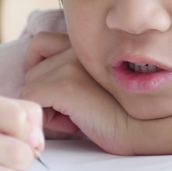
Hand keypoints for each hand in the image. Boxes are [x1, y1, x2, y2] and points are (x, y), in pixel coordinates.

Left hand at [20, 32, 135, 154]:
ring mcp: (71, 63)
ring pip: (30, 84)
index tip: (66, 90)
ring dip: (47, 103)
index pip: (40, 43)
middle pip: (32, 67)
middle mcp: (77, 46)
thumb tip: (30, 78)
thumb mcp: (92, 78)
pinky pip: (32, 98)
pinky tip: (71, 121)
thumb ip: (68, 67)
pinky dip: (46, 116)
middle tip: (75, 105)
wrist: (141, 129)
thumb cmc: (116, 110)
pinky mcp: (67, 84)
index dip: (44, 70)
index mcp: (84, 42)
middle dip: (46, 90)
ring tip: (75, 112)